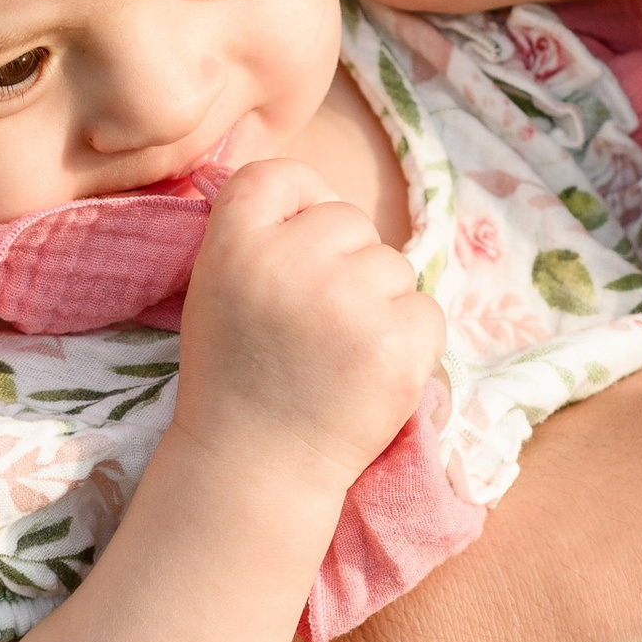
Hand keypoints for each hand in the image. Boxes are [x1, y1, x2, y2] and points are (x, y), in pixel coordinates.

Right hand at [173, 157, 446, 491]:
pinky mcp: (398, 345)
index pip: (281, 174)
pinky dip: (409, 342)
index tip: (296, 247)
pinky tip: (368, 374)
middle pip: (349, 220)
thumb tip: (315, 189)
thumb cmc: (237, 376)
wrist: (255, 467)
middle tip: (311, 325)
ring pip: (393, 266)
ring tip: (337, 355)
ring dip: (379, 304)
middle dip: (343, 264)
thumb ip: (255, 233)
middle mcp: (290, 262)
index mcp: (234, 244)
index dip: (299, 202)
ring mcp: (349, 303)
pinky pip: (426, 310)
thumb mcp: (216, 287)